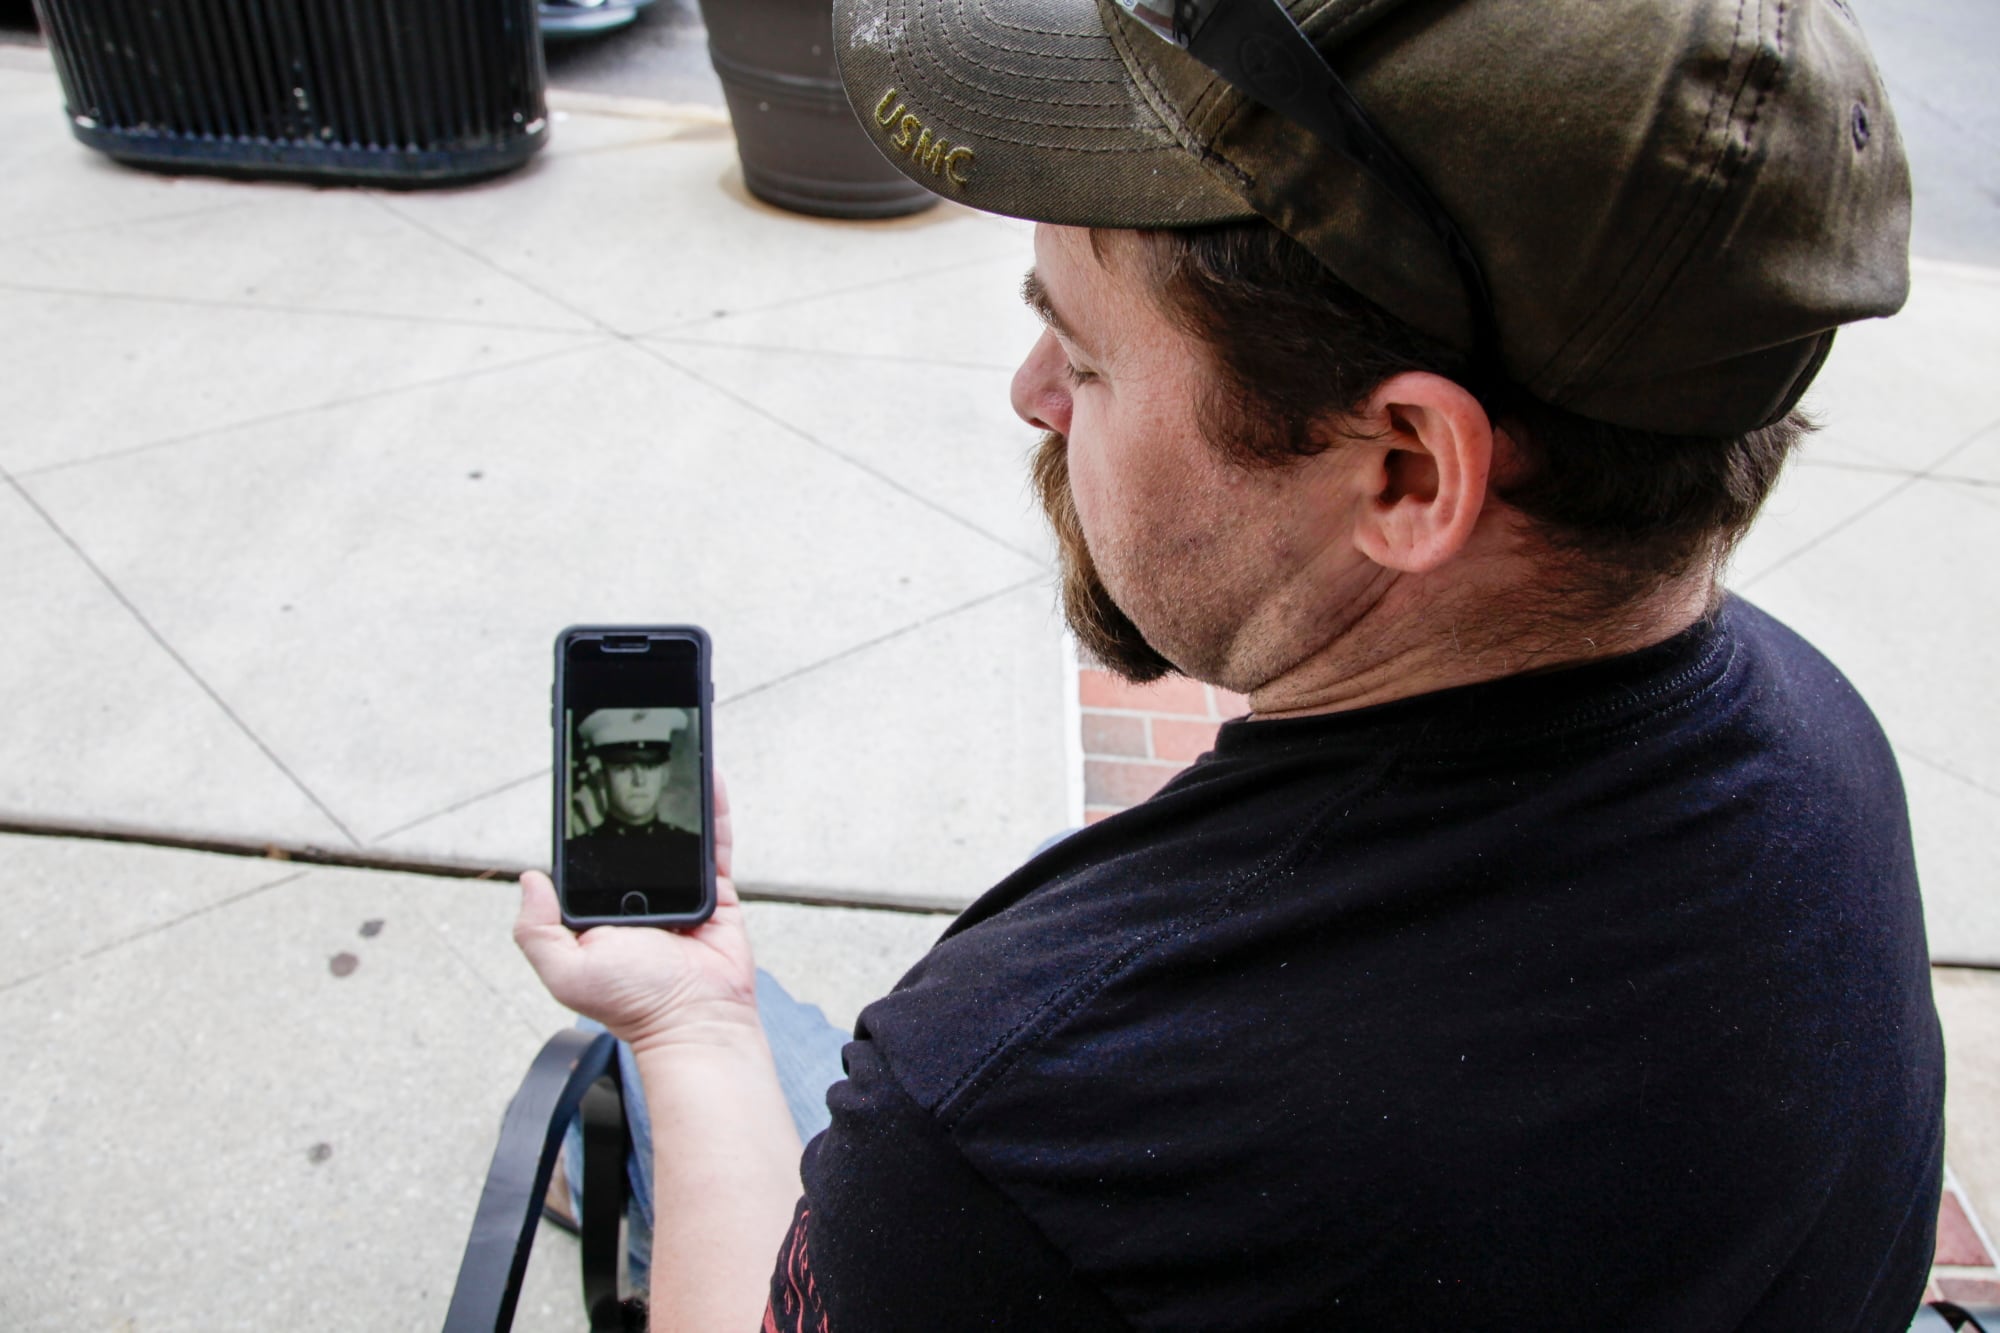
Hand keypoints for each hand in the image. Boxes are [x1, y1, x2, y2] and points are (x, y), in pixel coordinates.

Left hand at [514, 773, 760, 1053]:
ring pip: (676, 833)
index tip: (583, 788)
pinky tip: (710, 778)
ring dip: (676, 796)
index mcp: (600, 911)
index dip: (586, 824)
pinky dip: (715, 810)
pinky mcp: (718, 892)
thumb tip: (529, 880)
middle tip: (628, 762)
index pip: (589, 858)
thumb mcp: (567, 971)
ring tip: (671, 756)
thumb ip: (536, 932)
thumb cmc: (635, 1004)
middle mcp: (638, 897)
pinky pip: (716, 844)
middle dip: (634, 801)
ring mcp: (679, 891)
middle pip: (635, 838)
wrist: (696, 1020)